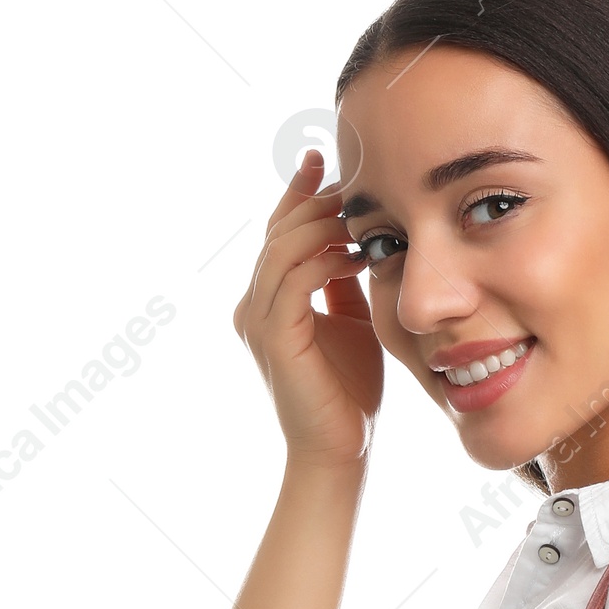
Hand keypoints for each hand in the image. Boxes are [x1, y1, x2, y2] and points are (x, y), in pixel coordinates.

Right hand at [232, 151, 382, 467]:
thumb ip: (342, 284)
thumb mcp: (351, 323)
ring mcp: (257, 320)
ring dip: (321, 223)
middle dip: (311, 198)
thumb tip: (355, 242)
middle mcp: (253, 306)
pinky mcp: (273, 336)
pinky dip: (324, 259)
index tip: (323, 159)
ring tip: (355, 207)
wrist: (341, 449)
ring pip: (283, 249)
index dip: (299, 194)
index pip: (280, 234)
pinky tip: (354, 251)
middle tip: (346, 171)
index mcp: (268, 301)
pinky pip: (294, 279)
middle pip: (278, 232)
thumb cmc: (350, 393)